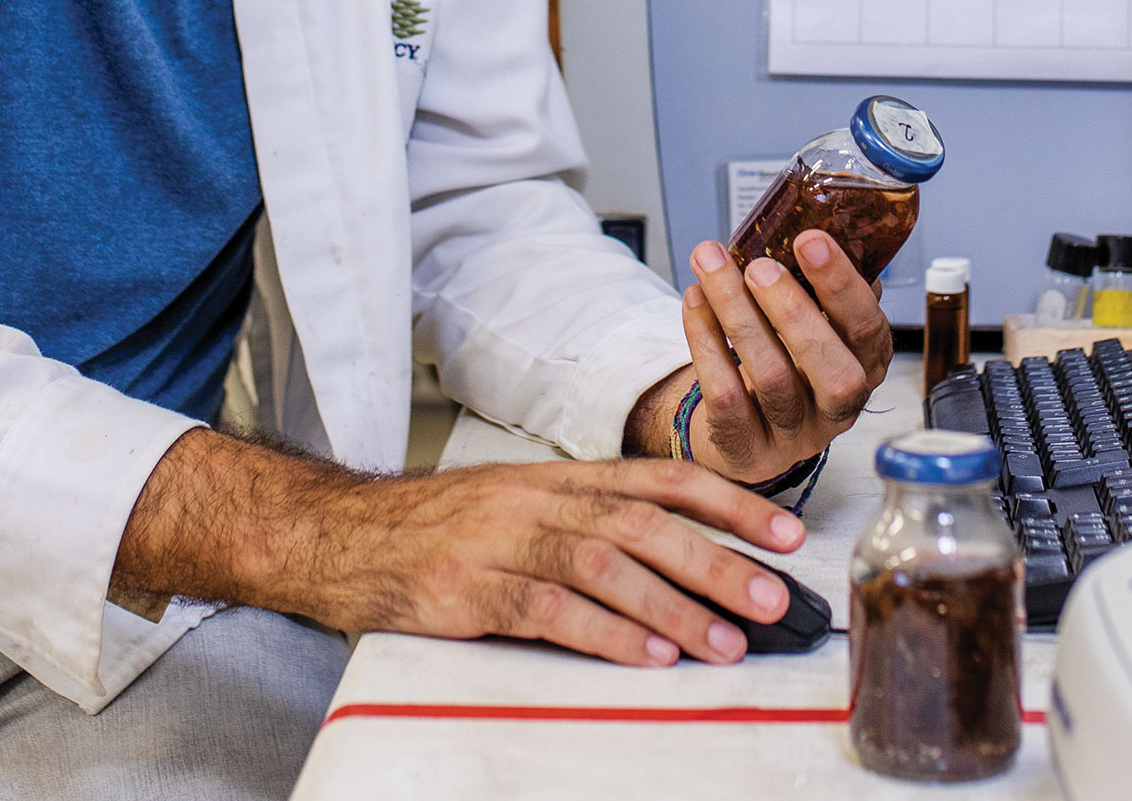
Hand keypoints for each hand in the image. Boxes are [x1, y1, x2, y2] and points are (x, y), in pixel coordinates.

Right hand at [113, 431, 808, 668]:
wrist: (344, 536)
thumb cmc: (444, 526)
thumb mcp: (526, 501)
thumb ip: (595, 518)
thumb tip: (687, 551)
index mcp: (561, 476)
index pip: (662, 478)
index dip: (731, 501)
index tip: (787, 530)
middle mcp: (539, 500)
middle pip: (644, 525)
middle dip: (717, 561)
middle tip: (771, 598)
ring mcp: (502, 543)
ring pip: (604, 567)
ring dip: (674, 606)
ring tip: (724, 644)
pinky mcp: (468, 591)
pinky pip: (548, 611)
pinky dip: (605, 634)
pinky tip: (647, 655)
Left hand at [633, 230, 894, 484]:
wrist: (747, 431)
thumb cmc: (786, 362)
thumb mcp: (815, 325)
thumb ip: (819, 287)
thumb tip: (814, 225)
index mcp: (865, 364)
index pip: (868, 329)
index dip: (842, 285)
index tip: (810, 239)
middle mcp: (839, 406)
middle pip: (831, 370)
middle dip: (793, 310)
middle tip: (758, 265)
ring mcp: (795, 434)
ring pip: (771, 378)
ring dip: (736, 314)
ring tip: (710, 265)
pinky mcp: (749, 450)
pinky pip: (726, 397)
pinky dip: (705, 342)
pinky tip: (694, 301)